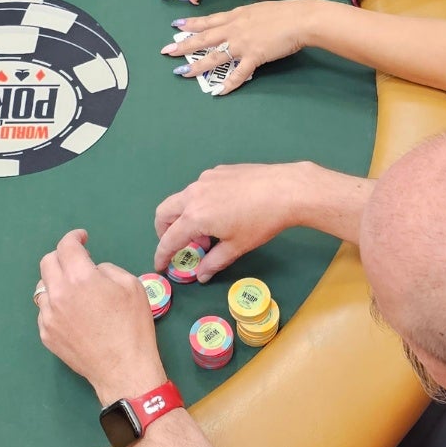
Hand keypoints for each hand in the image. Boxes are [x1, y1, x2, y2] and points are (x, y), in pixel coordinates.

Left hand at [35, 229, 163, 406]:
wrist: (123, 369)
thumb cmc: (133, 327)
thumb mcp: (132, 286)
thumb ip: (107, 270)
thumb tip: (93, 271)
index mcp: (80, 278)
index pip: (67, 246)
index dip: (74, 237)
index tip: (82, 238)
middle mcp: (58, 294)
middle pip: (47, 263)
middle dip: (62, 256)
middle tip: (77, 262)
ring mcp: (49, 316)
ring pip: (43, 288)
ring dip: (57, 283)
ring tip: (75, 292)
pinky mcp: (46, 334)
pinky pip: (45, 312)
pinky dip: (56, 307)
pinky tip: (73, 316)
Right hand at [154, 161, 312, 276]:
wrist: (285, 189)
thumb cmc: (261, 222)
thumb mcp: (236, 247)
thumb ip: (214, 262)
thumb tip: (201, 275)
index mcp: (194, 217)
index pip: (168, 240)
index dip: (162, 255)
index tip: (160, 265)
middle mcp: (194, 195)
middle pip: (164, 212)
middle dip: (164, 230)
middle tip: (178, 244)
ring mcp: (205, 180)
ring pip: (182, 198)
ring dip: (184, 215)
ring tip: (206, 229)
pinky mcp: (218, 171)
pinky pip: (200, 188)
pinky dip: (200, 201)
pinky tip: (222, 209)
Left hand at [161, 0, 315, 94]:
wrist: (300, 19)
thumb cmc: (283, 13)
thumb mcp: (257, 10)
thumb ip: (244, 17)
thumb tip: (236, 21)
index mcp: (236, 16)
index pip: (208, 20)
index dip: (191, 24)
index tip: (175, 26)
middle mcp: (234, 29)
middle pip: (204, 38)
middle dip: (184, 45)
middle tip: (167, 51)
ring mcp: (243, 43)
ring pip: (215, 56)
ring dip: (197, 65)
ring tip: (182, 73)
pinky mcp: (255, 56)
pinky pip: (239, 73)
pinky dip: (229, 84)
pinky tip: (219, 92)